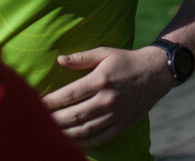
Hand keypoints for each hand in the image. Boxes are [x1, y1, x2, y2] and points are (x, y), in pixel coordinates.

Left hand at [42, 46, 174, 147]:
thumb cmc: (127, 60)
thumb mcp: (105, 52)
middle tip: (38, 122)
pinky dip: (87, 142)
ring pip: (86, 129)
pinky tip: (75, 141)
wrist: (157, 72)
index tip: (37, 104)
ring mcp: (116, 114)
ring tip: (51, 134)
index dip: (51, 101)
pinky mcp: (124, 124)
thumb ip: (81, 58)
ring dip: (67, 133)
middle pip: (75, 115)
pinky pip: (102, 137)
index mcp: (100, 80)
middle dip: (54, 120)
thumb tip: (59, 60)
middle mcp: (107, 99)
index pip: (69, 94)